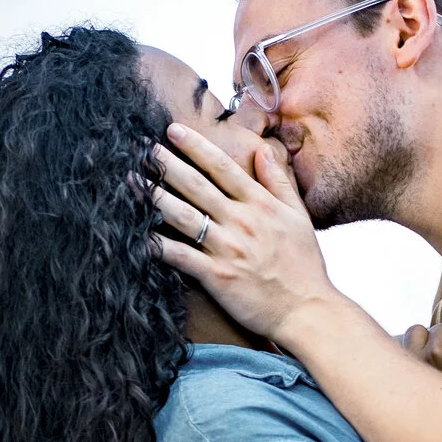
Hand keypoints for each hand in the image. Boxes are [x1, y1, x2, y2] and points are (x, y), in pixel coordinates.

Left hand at [151, 124, 341, 341]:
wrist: (308, 311)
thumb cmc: (304, 266)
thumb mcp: (299, 216)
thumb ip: (278, 182)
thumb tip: (263, 150)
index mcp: (260, 205)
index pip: (223, 168)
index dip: (196, 146)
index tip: (173, 131)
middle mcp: (242, 222)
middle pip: (197, 186)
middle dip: (167, 165)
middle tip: (142, 149)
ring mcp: (228, 249)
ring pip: (184, 217)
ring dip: (155, 197)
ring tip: (132, 181)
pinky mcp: (217, 277)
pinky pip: (181, 257)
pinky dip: (158, 246)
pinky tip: (137, 235)